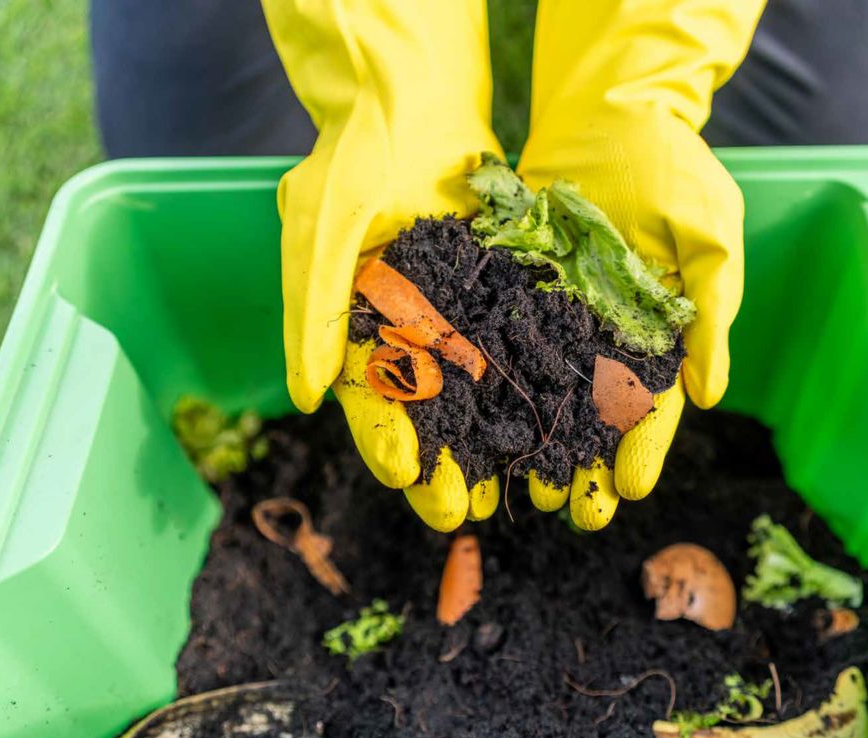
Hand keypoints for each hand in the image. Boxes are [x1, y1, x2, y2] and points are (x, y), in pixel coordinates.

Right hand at [264, 0, 502, 530]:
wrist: (406, 97)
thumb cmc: (350, 161)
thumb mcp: (321, 230)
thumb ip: (312, 313)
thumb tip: (305, 400)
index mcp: (356, 329)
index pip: (367, 400)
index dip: (384, 441)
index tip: (404, 479)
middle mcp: (408, 333)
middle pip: (428, 415)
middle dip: (444, 464)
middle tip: (462, 512)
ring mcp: (456, 316)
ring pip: (481, 393)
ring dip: (497, 443)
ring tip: (516, 492)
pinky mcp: (500, 295)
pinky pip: (522, 348)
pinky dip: (541, 387)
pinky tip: (562, 425)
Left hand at [517, 0, 764, 528]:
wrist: (611, 108)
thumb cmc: (673, 167)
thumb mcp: (710, 234)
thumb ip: (712, 313)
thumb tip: (711, 395)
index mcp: (657, 332)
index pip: (654, 402)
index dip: (644, 447)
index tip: (630, 491)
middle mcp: (605, 335)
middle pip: (592, 413)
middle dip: (582, 463)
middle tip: (568, 511)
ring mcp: (556, 316)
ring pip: (540, 391)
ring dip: (530, 442)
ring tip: (516, 490)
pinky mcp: (513, 291)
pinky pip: (497, 343)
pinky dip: (486, 384)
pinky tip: (471, 425)